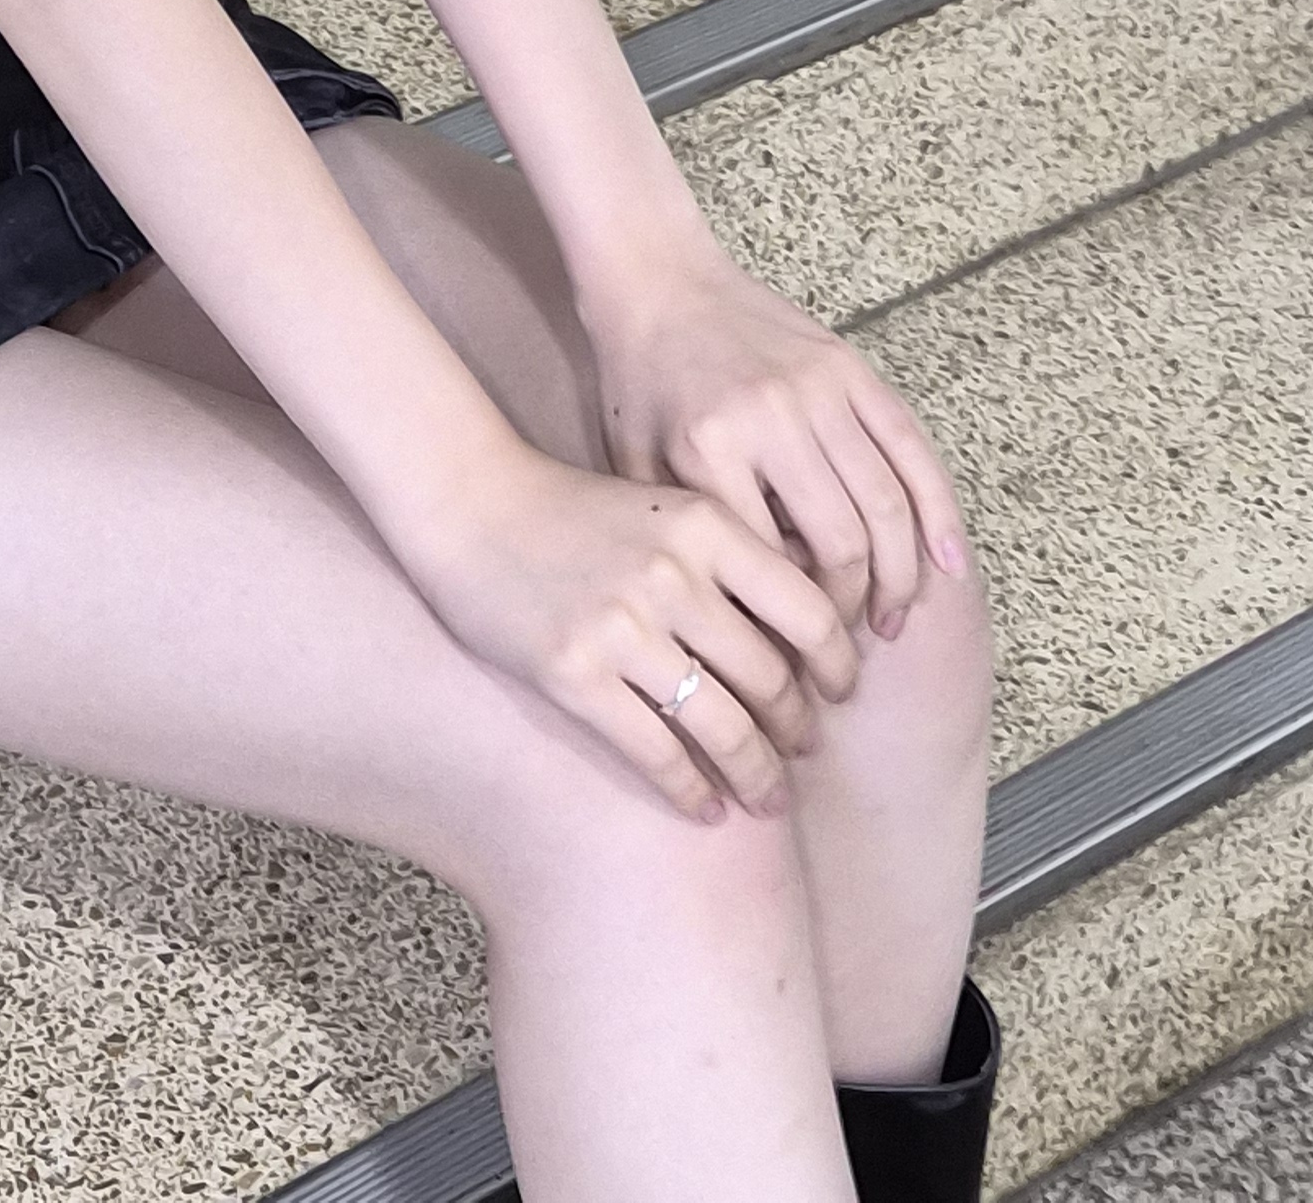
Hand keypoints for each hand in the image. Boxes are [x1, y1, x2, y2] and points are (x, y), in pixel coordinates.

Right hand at [401, 440, 858, 822]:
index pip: (809, 610)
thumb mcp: (666, 508)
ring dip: (756, 774)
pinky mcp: (575, 675)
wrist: (470, 503)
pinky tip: (706, 807)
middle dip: (797, 729)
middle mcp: (673, 576)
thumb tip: (803, 634)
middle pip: (771, 677)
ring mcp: (622, 628)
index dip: (839, 663)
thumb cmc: (574, 510)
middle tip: (804, 751)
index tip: (842, 691)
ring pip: (723, 725)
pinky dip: (691, 790)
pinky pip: (656, 752)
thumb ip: (729, 555)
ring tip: (767, 796)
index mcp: (706, 526)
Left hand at [585, 237, 971, 645]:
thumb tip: (731, 631)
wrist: (656, 278)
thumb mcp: (635, 467)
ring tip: (891, 622)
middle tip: (847, 659)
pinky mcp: (849, 368)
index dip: (788, 630)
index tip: (791, 669)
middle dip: (852, 615)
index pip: (770, 567)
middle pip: (842, 543)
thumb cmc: (638, 381)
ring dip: (901, 576)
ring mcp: (819, 389)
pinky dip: (937, 509)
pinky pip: (910, 447)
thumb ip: (687, 539)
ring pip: (887, 503)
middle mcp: (772, 420)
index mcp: (709, 450)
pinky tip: (947, 564)